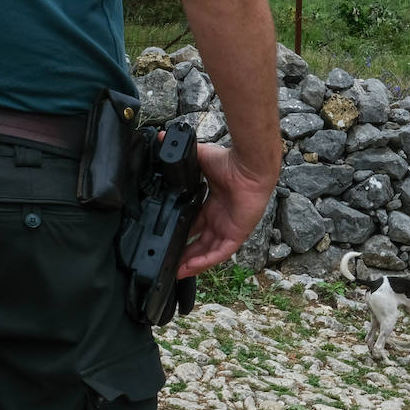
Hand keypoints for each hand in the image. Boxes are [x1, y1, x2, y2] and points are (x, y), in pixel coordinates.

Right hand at [175, 143, 276, 278]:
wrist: (248, 165)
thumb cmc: (229, 160)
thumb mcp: (199, 158)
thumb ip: (180, 154)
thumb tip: (160, 138)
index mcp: (211, 204)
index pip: (193, 224)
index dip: (180, 234)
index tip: (165, 239)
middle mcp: (219, 218)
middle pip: (198, 242)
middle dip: (183, 253)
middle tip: (166, 262)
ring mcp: (228, 227)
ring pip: (207, 251)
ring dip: (192, 262)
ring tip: (174, 271)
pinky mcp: (237, 234)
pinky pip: (220, 253)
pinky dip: (205, 261)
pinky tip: (190, 268)